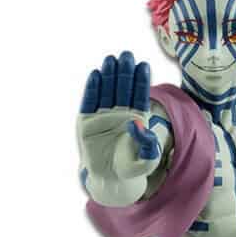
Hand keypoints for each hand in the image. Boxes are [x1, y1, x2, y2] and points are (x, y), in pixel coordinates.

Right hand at [78, 52, 158, 186]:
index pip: (140, 96)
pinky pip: (90, 102)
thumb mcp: (147, 160)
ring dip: (109, 76)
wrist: (111, 181)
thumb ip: (148, 144)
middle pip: (123, 89)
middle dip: (125, 72)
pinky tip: (96, 74)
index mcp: (137, 118)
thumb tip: (138, 124)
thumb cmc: (131, 169)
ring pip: (107, 92)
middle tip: (127, 56)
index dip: (141, 81)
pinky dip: (92, 89)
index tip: (143, 65)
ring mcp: (103, 117)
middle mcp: (120, 114)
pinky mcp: (87, 123)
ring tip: (112, 60)